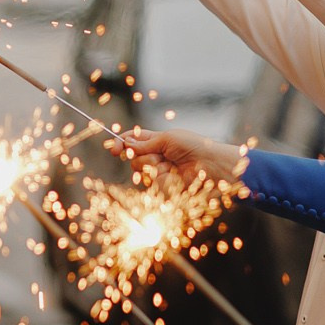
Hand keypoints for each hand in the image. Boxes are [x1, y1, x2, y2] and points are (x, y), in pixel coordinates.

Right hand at [116, 127, 245, 186]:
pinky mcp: (161, 185)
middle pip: (132, 156)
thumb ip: (144, 143)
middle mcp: (155, 156)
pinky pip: (148, 180)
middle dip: (137, 154)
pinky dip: (157, 175)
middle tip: (152, 154)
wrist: (211, 166)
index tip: (113, 147)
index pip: (132, 140)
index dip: (121, 142)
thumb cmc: (194, 147)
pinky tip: (170, 173)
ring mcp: (158, 170)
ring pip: (137, 168)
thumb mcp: (167, 139)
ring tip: (168, 163)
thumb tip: (126, 144)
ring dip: (150, 164)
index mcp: (156, 140)